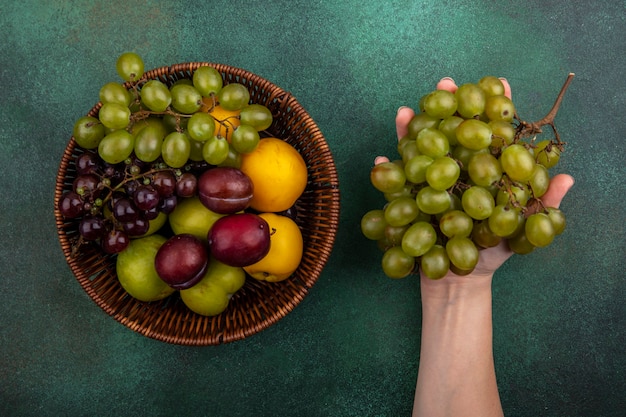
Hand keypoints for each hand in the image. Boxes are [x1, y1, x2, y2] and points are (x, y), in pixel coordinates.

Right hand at [375, 77, 573, 282]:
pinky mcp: (410, 198)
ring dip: (413, 129)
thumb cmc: (492, 255)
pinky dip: (388, 169)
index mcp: (485, 173)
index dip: (496, 108)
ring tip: (407, 110)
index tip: (498, 82)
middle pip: (453, 133)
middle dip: (449, 107)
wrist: (458, 282)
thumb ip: (543, 206)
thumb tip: (568, 178)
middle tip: (446, 83)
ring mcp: (431, 182)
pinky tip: (382, 156)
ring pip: (422, 149)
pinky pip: (397, 181)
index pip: (493, 134)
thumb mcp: (522, 233)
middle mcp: (458, 171)